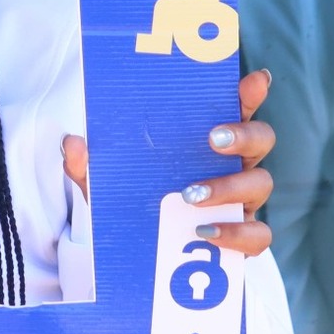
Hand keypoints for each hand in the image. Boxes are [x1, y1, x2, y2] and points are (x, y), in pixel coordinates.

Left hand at [62, 68, 276, 256]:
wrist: (139, 253)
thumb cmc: (133, 201)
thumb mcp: (104, 182)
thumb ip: (87, 163)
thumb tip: (72, 142)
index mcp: (209, 139)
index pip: (236, 107)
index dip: (249, 92)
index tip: (255, 79)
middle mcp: (233, 164)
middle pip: (261, 138)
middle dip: (244, 134)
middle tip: (213, 138)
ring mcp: (243, 200)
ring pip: (261, 183)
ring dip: (229, 186)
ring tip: (190, 195)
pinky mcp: (243, 237)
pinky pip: (258, 235)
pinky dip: (236, 233)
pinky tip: (203, 233)